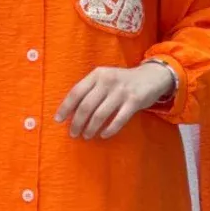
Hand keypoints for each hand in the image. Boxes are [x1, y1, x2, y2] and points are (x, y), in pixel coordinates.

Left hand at [55, 62, 174, 139]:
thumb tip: (71, 112)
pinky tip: (103, 135)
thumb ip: (90, 90)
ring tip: (87, 135)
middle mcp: (108, 81)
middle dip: (77, 122)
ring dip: (91, 128)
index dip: (66, 107)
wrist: (151, 76)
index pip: (76, 92)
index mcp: (97, 75)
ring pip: (100, 114)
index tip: (58, 120)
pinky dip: (109, 129)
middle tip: (73, 133)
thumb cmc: (121, 81)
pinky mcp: (134, 101)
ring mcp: (121, 91)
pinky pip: (118, 119)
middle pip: (86, 106)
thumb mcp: (104, 79)